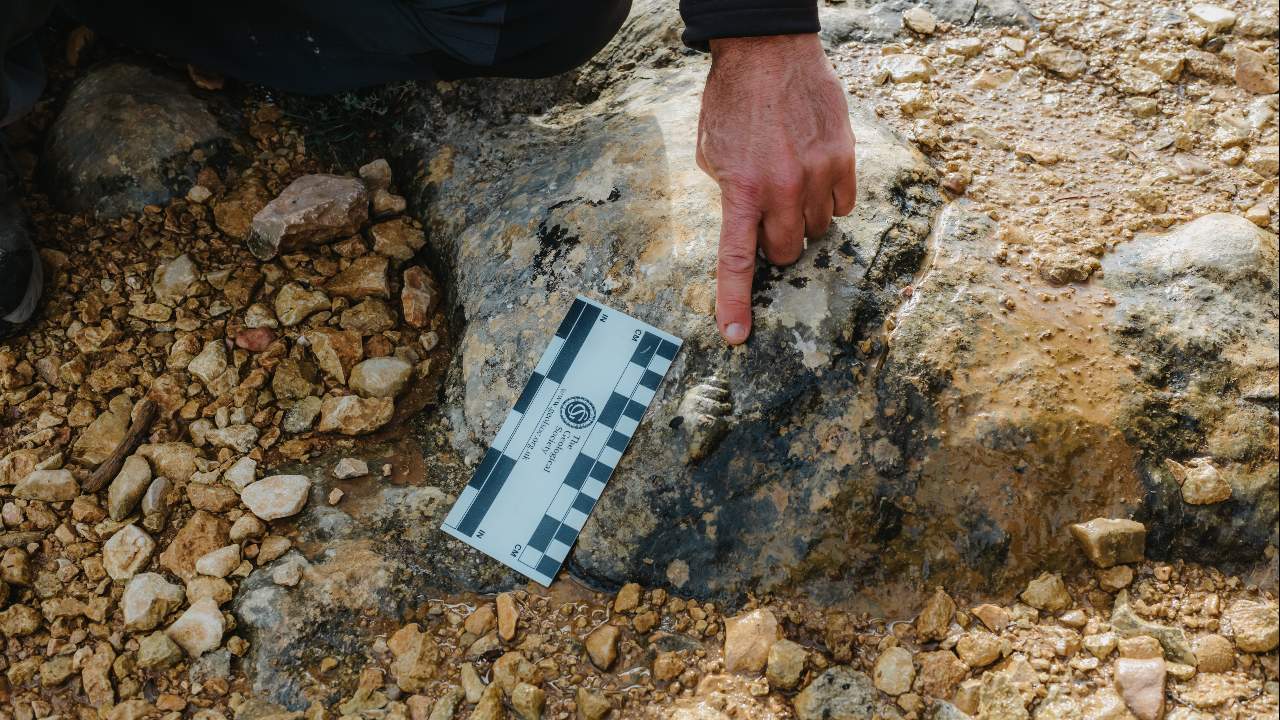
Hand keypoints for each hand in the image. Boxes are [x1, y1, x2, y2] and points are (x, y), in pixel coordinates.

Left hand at [696, 34, 856, 344]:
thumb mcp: (713, 154)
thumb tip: (749, 222)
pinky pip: (843, 206)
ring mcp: (818, 175)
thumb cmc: (733, 102)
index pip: (738, 262)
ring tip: (791, 181)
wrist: (768, 53)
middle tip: (769, 214)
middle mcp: (782, 189)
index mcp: (741, 191)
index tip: (736, 337)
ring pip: (818, 230)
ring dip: (804, 218)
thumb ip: (730, 195)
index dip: (735, 303)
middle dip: (777, 243)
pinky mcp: (844, 158)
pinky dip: (830, 198)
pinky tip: (815, 172)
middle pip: (787, 252)